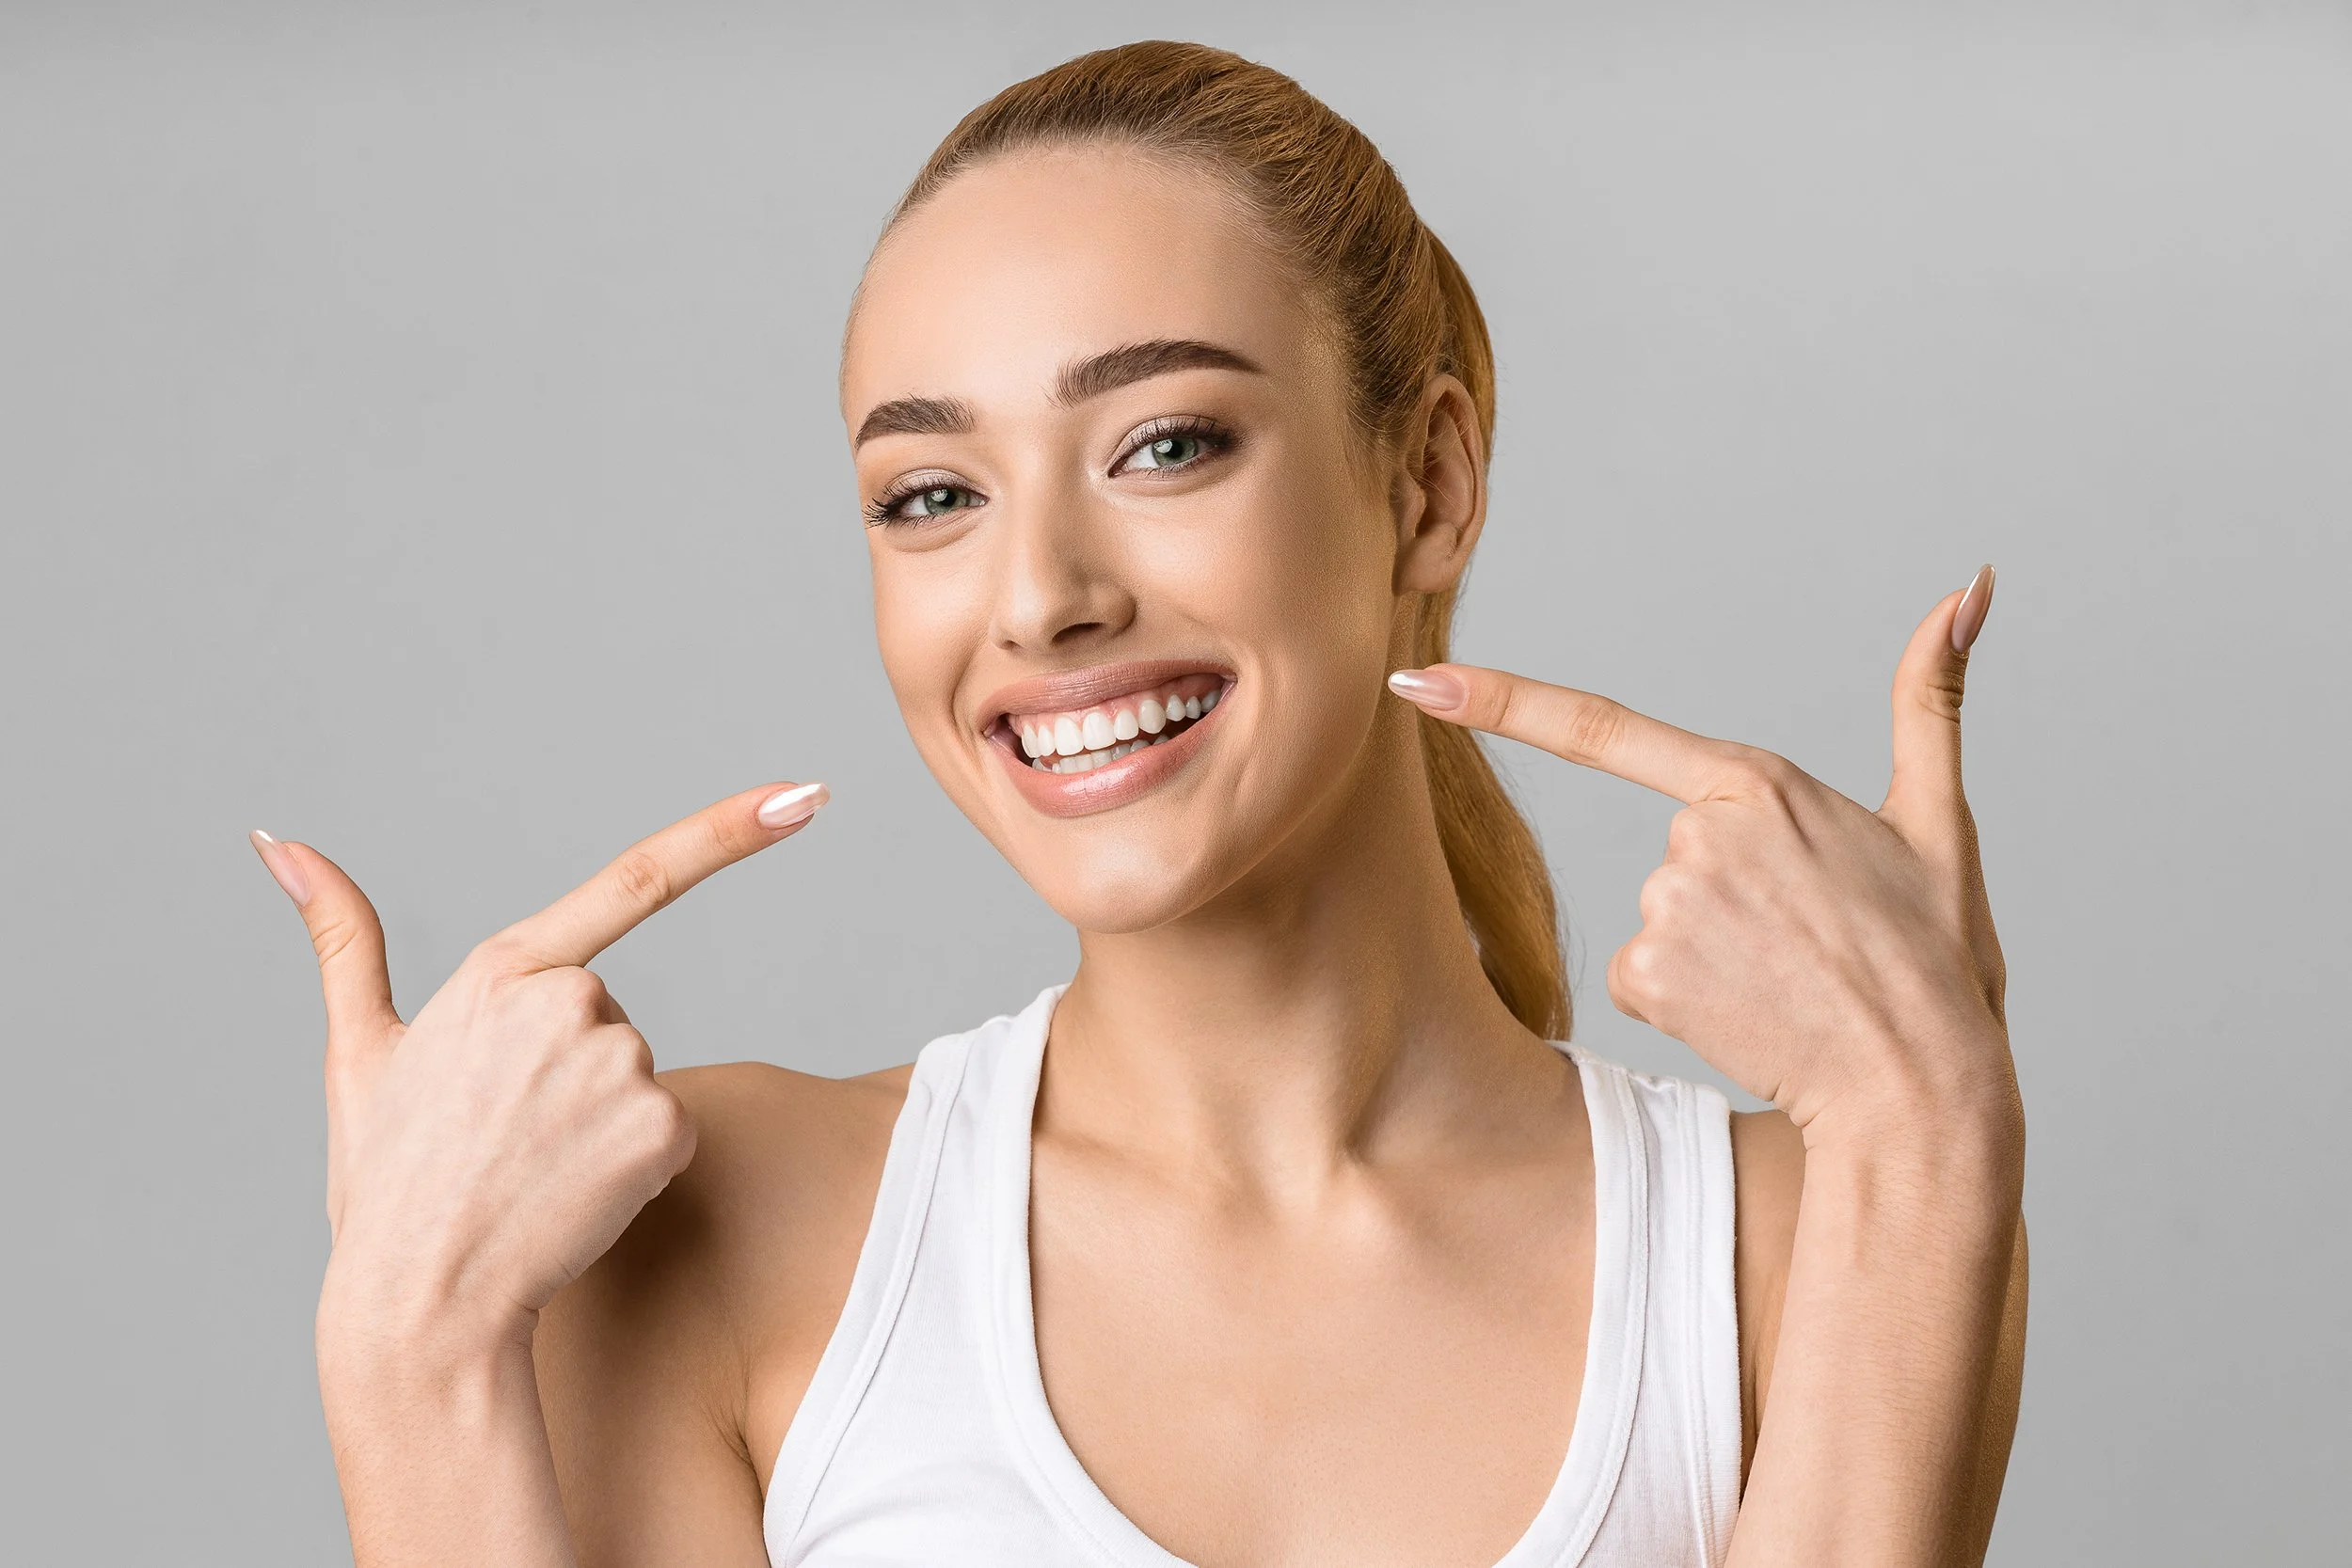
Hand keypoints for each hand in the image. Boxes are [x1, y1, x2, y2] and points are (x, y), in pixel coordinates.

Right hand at [250, 781, 828, 1343]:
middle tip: (506, 1137)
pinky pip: (670, 1133)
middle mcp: (571, 1001)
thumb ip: (341, 939)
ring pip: (637, 1078)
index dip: (730, 830)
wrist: (420, 1304)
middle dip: (571, 1070)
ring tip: (529, 1171)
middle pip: (610, 1018)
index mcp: (503, 969)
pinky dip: (633, 1169)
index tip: (803, 794)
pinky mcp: (661, 1125)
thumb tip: (280, 841)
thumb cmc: (388, 1184)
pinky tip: (572, 1198)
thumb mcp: (359, 1053)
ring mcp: (621, 1063)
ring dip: (598, 1123)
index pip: (638, 878)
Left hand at [1389, 570, 2009, 1143]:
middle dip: (1732, 897)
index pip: (1604, 726)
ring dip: (1717, 953)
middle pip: (1676, 854)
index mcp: (1757, 783)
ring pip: (1661, 918)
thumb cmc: (1935, 964)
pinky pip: (1642, 976)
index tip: (1415, 680)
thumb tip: (1968, 587)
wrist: (1922, 1089)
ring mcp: (1665, 905)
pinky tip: (1753, 1015)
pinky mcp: (1644, 974)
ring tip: (1791, 981)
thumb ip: (1932, 701)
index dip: (1499, 699)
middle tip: (1811, 942)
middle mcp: (1695, 835)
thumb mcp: (1941, 823)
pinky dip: (1690, 1000)